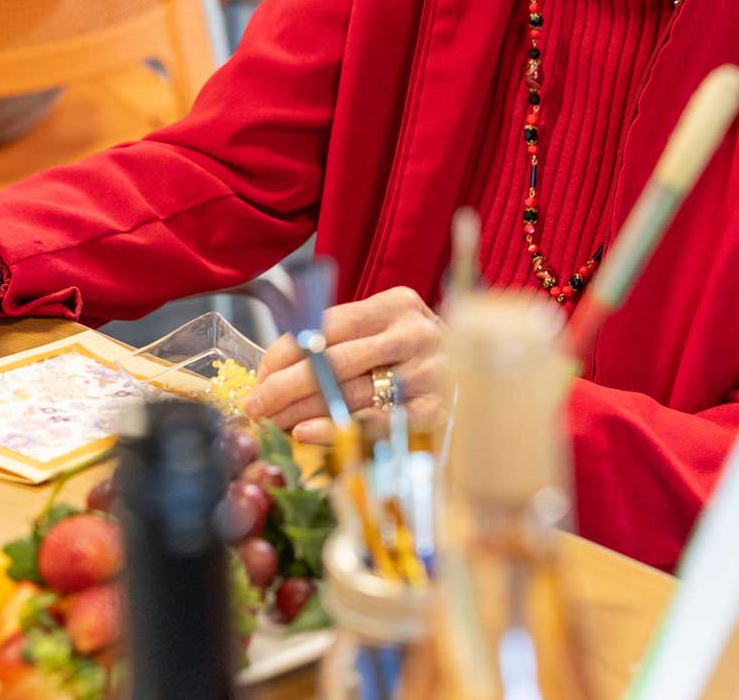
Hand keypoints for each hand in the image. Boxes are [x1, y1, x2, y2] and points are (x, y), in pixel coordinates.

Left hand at [242, 286, 448, 443]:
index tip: (259, 375)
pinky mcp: (435, 411)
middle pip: (334, 362)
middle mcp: (415, 334)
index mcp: (396, 305)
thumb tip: (272, 369)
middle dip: (285, 387)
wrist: (483, 376)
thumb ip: (338, 339)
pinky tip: (306, 434)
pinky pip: (374, 424)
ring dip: (302, 412)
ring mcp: (428, 374)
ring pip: (349, 395)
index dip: (286, 352)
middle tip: (255, 405)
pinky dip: (335, 429)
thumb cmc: (414, 355)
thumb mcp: (383, 331)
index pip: (327, 327)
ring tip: (273, 423)